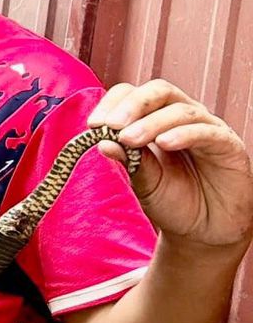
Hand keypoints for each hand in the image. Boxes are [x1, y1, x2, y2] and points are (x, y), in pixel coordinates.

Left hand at [89, 80, 252, 252]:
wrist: (203, 231)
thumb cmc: (172, 202)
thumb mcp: (143, 182)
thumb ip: (128, 161)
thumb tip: (102, 141)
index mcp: (156, 120)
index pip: (134, 94)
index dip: (113, 104)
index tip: (93, 125)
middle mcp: (182, 118)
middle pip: (159, 91)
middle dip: (132, 105)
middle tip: (111, 125)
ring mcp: (207, 129)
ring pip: (181, 110)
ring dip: (152, 123)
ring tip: (130, 140)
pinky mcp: (228, 145)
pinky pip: (207, 132)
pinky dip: (184, 134)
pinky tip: (164, 143)